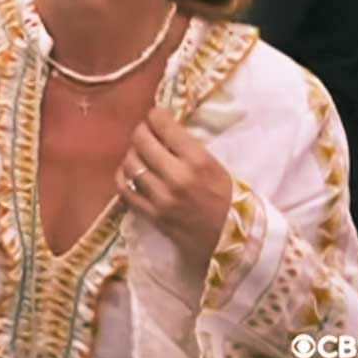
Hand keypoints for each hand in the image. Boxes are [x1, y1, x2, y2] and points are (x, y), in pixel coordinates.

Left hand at [118, 107, 234, 267]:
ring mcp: (161, 197)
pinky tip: (130, 173)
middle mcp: (177, 176)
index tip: (157, 116)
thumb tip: (163, 127)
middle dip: (142, 131)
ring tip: (140, 154)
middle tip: (147, 132)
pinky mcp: (152, 215)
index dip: (156, 115)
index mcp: (198, 161)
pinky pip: (124, 189)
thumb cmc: (230, 201)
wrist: (234, 242)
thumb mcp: (216, 167)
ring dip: (132, 153)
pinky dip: (123, 176)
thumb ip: (189, 148)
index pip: (163, 125)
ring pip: (130, 162)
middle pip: (141, 140)